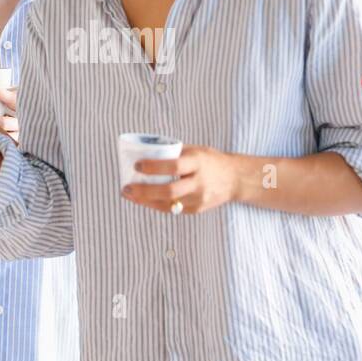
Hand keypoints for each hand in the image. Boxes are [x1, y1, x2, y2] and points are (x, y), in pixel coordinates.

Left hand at [120, 144, 239, 214]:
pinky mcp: (197, 210)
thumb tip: (146, 152)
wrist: (234, 178)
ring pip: (167, 204)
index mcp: (198, 162)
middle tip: (126, 188)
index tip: (137, 165)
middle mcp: (199, 182)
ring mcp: (199, 199)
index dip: (153, 167)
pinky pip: (172, 209)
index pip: (173, 166)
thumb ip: (175, 153)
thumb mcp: (196, 150)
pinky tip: (144, 200)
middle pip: (168, 191)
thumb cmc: (210, 161)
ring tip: (130, 195)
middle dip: (144, 191)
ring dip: (145, 201)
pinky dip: (156, 205)